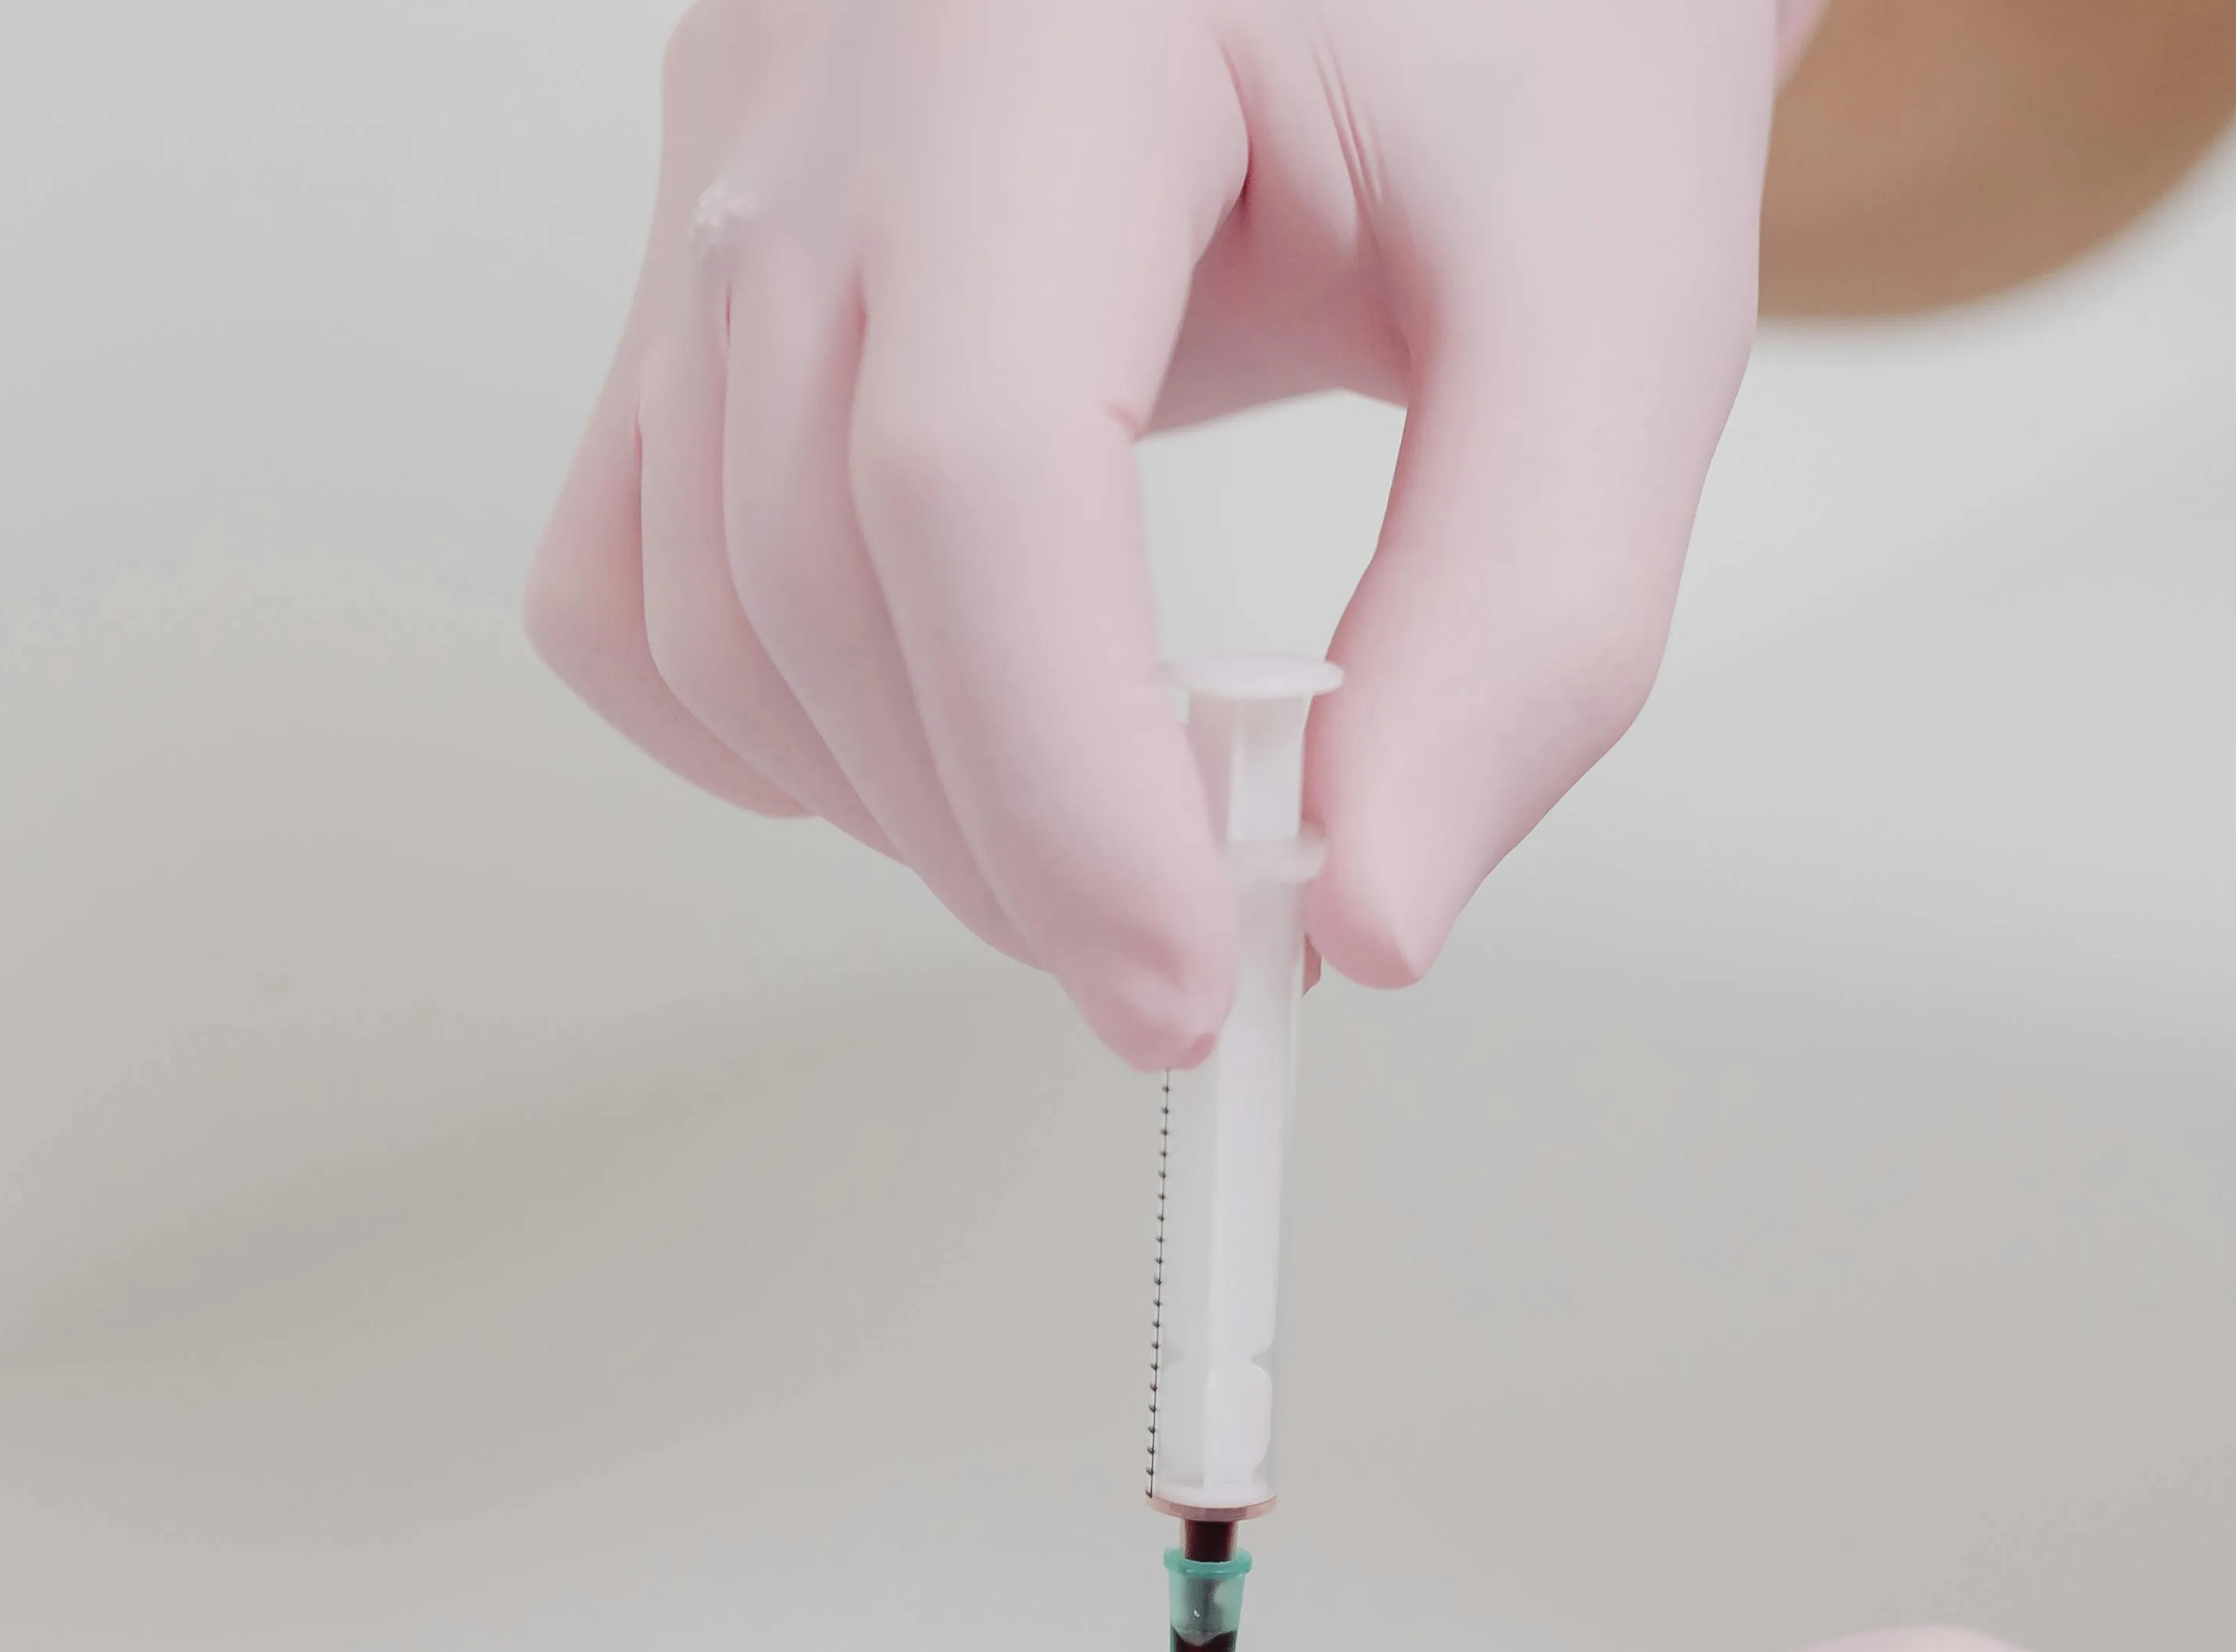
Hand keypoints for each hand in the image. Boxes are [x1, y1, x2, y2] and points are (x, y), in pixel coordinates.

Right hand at [524, 0, 1801, 1060]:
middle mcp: (827, 78)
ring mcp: (731, 159)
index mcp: (1039, 30)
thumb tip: (1375, 909)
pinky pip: (620, 547)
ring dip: (882, 796)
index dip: (1059, 776)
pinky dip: (744, 704)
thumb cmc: (1523, 1)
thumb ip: (1527, 606)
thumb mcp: (1614, 271)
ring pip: (699, 589)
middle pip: (816, 561)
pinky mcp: (702, 239)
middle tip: (1179, 960)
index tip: (1184, 971)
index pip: (970, 472)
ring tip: (1085, 856)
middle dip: (994, 833)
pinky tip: (914, 748)